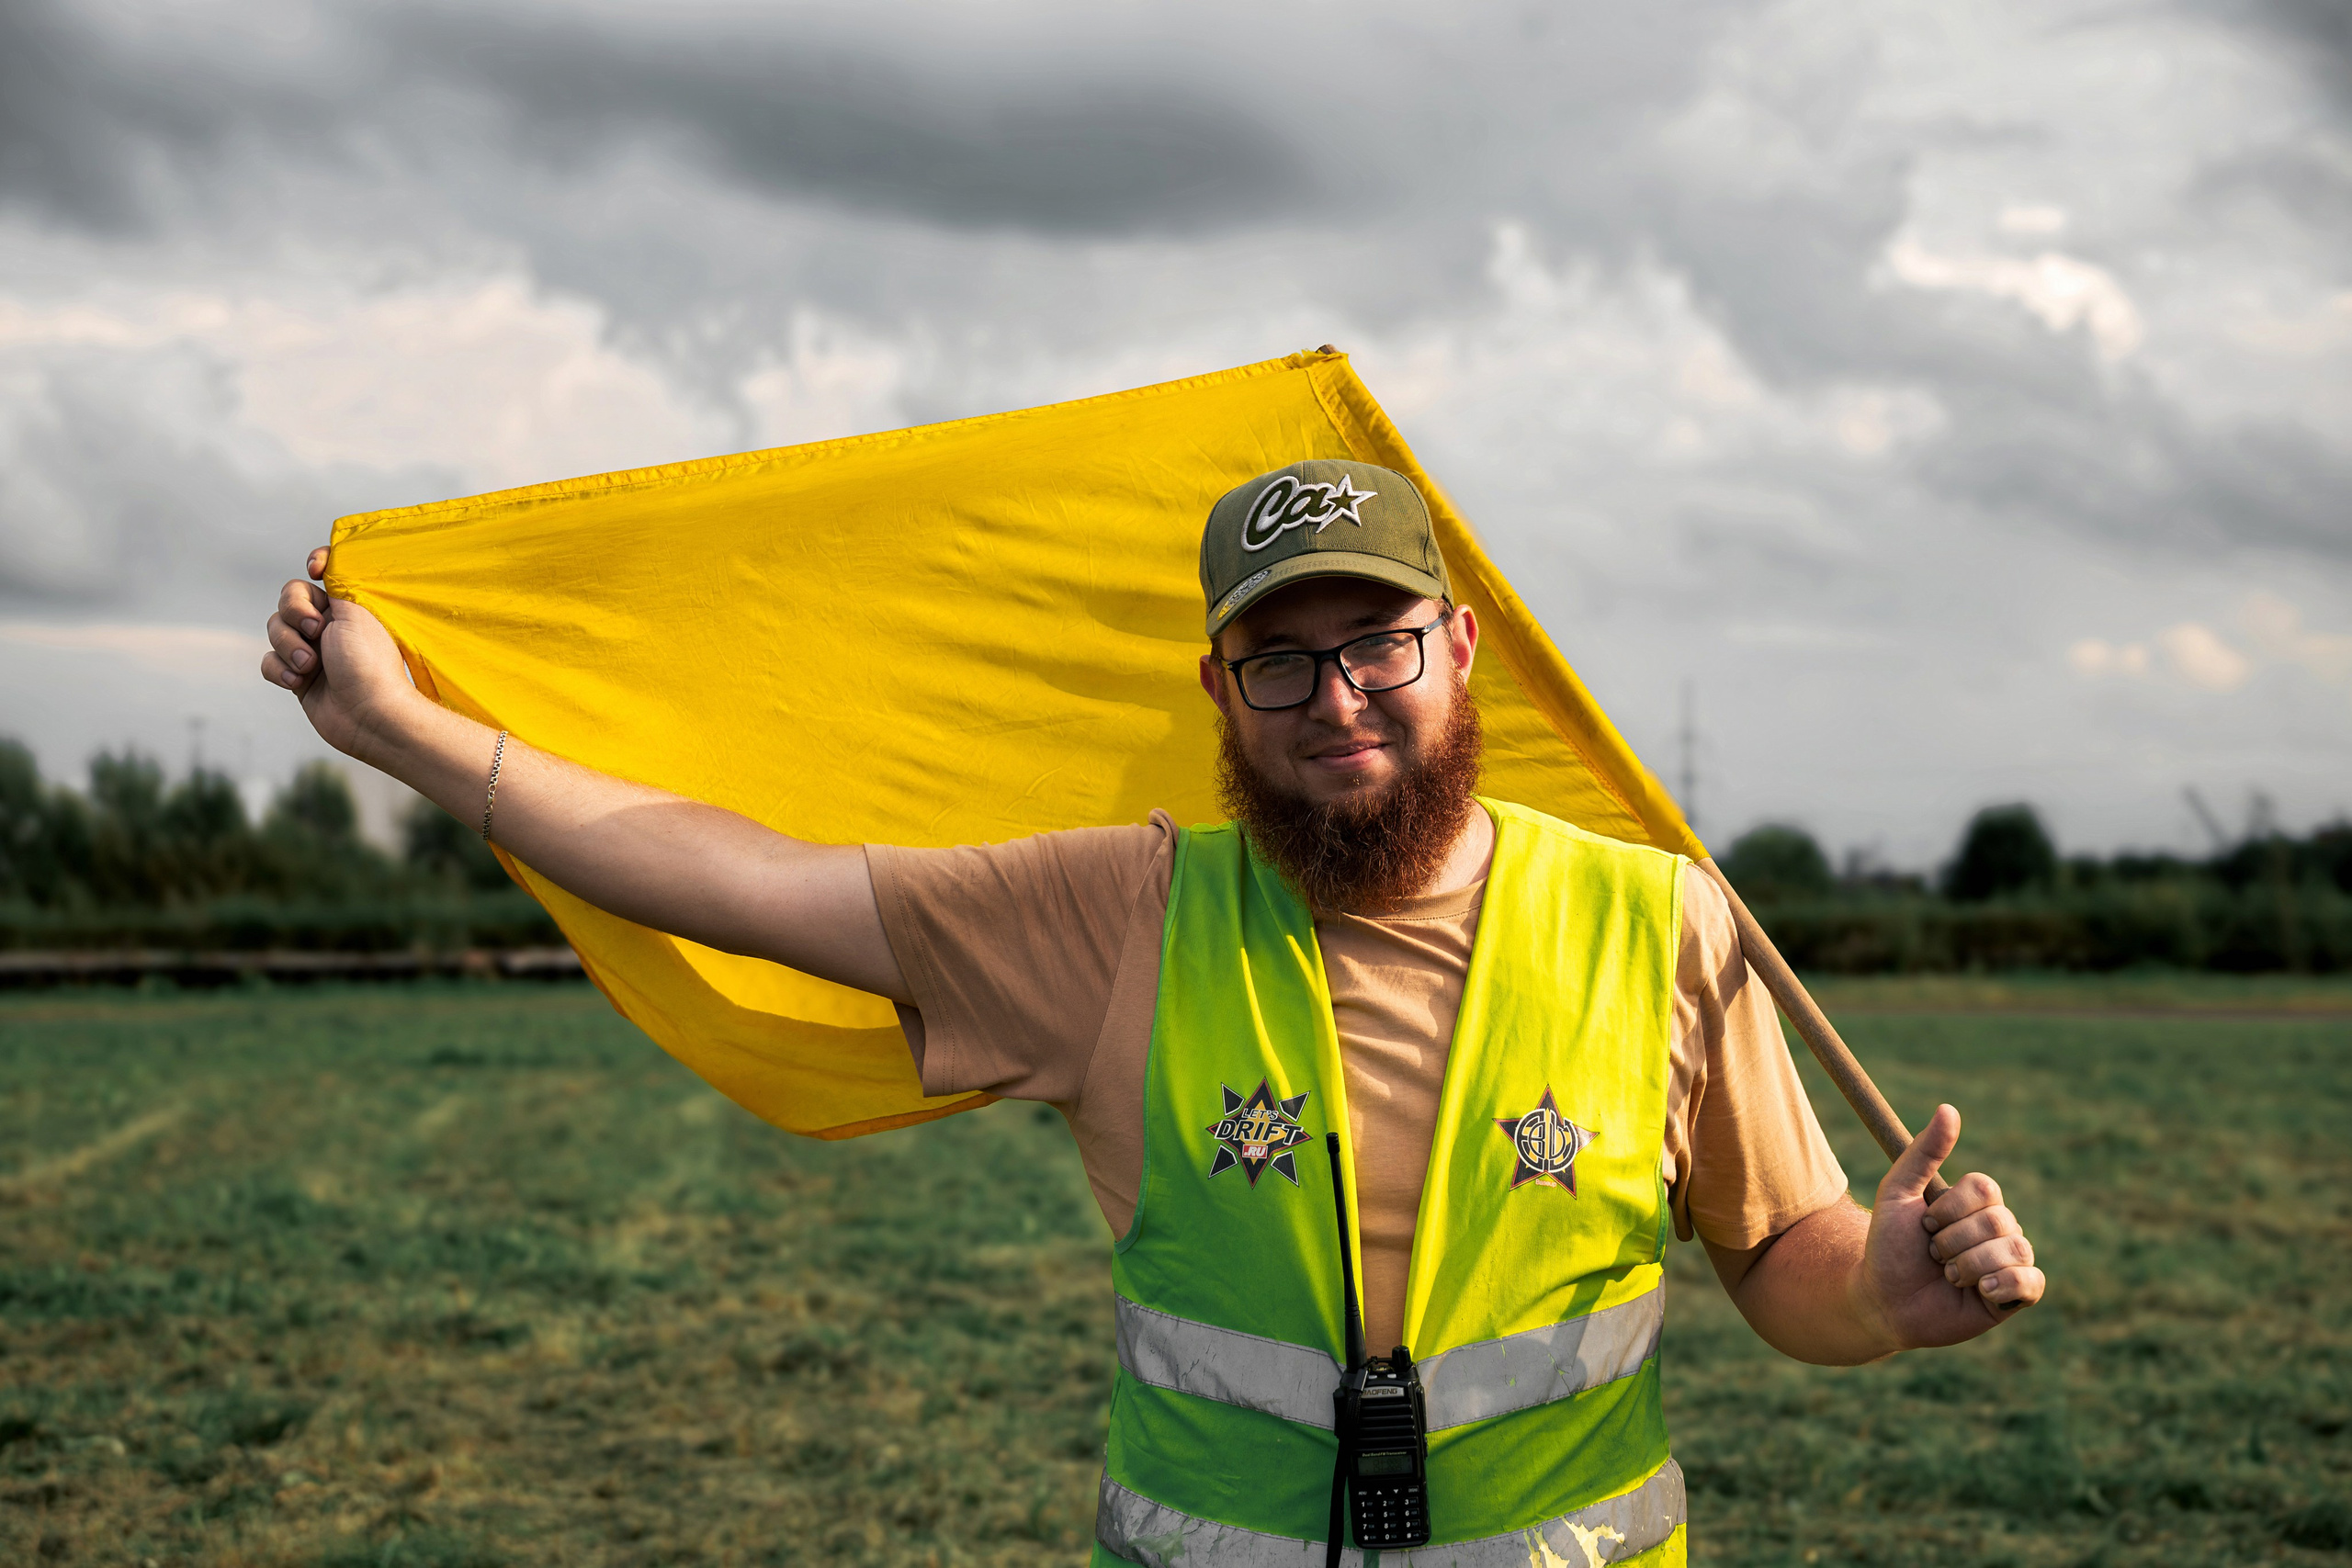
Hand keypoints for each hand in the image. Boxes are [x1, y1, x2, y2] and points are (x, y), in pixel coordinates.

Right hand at [260, 546, 421, 761]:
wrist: (368, 714)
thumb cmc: (368, 663)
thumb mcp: (355, 612)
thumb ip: (336, 587)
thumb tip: (327, 566)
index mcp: (347, 606)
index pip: (323, 572)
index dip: (316, 563)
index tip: (316, 569)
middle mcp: (329, 625)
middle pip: (288, 600)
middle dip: (295, 614)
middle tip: (316, 631)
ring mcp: (311, 651)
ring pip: (275, 631)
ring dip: (289, 646)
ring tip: (311, 666)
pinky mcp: (296, 677)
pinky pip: (269, 662)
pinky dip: (279, 670)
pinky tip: (297, 682)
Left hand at [1854, 1104, 2043, 1350]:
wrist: (1884, 1299)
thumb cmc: (1888, 1245)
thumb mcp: (1898, 1192)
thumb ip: (1924, 1152)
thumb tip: (1948, 1108)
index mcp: (1976, 1203)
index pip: (1986, 1189)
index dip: (1950, 1209)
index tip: (1924, 1223)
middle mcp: (1998, 1229)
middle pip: (1999, 1220)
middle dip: (1952, 1241)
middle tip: (1932, 1256)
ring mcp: (2008, 1262)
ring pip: (2015, 1250)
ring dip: (1968, 1265)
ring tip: (1947, 1276)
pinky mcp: (2014, 1296)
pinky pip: (2032, 1282)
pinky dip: (2004, 1284)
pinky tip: (1980, 1290)